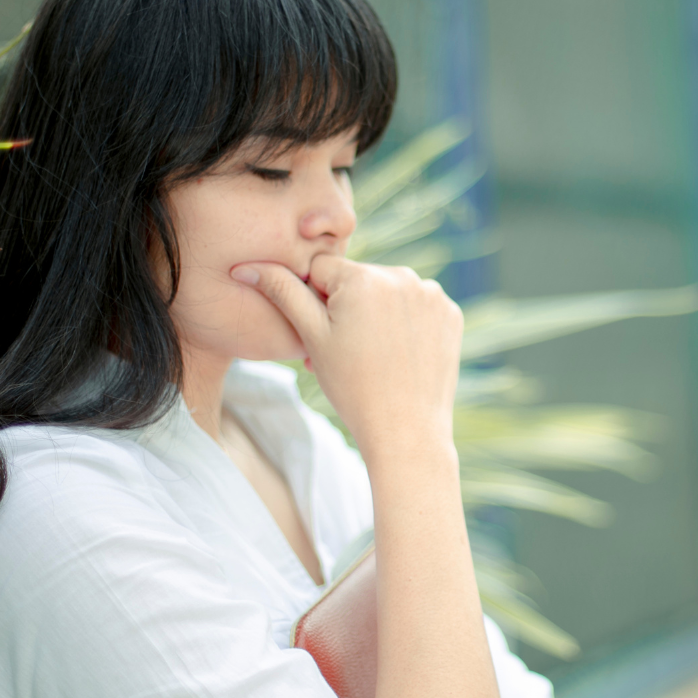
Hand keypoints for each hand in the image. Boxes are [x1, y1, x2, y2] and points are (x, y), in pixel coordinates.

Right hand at [231, 256, 461, 457]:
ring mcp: (432, 294)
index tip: (324, 334)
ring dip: (376, 312)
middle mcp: (403, 275)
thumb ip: (282, 292)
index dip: (314, 301)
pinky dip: (406, 322)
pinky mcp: (451, 313)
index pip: (322, 269)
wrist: (407, 432)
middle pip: (357, 279)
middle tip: (344, 351)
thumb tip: (246, 265)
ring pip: (387, 291)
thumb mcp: (311, 338)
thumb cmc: (352, 387)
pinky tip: (399, 353)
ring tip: (372, 354)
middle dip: (346, 306)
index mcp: (363, 278)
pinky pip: (417, 306)